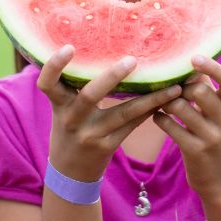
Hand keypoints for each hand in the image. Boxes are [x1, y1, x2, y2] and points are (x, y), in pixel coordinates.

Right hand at [38, 45, 181, 181]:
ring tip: (174, 85)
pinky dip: (150, 110)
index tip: (69, 46)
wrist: (70, 173)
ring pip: (124, 113)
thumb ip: (73, 85)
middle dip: (112, 77)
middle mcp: (72, 119)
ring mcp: (91, 135)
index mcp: (59, 104)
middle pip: (90, 95)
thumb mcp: (63, 108)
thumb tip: (101, 46)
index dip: (55, 65)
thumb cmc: (69, 129)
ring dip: (151, 98)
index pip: (47, 83)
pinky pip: (132, 124)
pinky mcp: (107, 146)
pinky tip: (168, 99)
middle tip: (132, 60)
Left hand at [153, 55, 220, 200]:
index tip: (194, 57)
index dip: (213, 67)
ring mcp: (213, 137)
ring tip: (162, 104)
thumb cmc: (215, 136)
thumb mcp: (220, 114)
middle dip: (181, 87)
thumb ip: (209, 90)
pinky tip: (158, 118)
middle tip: (172, 91)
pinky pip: (170, 126)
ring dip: (166, 102)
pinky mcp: (196, 151)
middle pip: (200, 90)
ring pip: (181, 107)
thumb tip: (190, 62)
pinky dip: (160, 118)